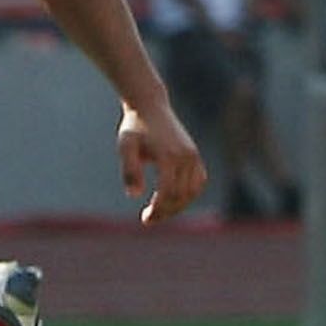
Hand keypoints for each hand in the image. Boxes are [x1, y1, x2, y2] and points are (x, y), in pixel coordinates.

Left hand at [119, 102, 205, 224]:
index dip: (158, 210)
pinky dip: (190, 194)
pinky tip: (174, 199)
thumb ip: (129, 170)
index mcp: (169, 156)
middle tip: (148, 219)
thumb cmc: (135, 127)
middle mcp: (185, 156)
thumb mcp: (126, 146)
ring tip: (160, 211)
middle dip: (166, 211)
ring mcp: (193, 156)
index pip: (168, 193)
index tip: (145, 218)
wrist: (150, 106)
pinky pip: (199, 181)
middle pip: (181, 196)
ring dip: (178, 206)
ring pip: (193, 192)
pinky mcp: (195, 155)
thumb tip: (134, 195)